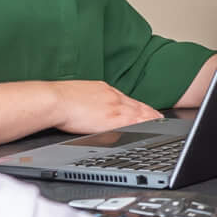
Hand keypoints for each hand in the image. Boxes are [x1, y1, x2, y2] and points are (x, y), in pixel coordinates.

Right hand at [42, 81, 163, 134]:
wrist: (55, 100)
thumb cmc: (60, 99)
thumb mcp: (78, 94)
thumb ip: (89, 100)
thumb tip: (88, 105)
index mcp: (103, 90)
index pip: (125, 99)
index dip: (136, 104)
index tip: (144, 108)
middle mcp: (112, 96)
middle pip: (136, 105)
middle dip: (148, 111)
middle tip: (160, 116)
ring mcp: (114, 107)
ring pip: (139, 112)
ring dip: (151, 117)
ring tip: (160, 122)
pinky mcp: (113, 118)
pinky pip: (135, 121)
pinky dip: (146, 123)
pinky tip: (152, 127)